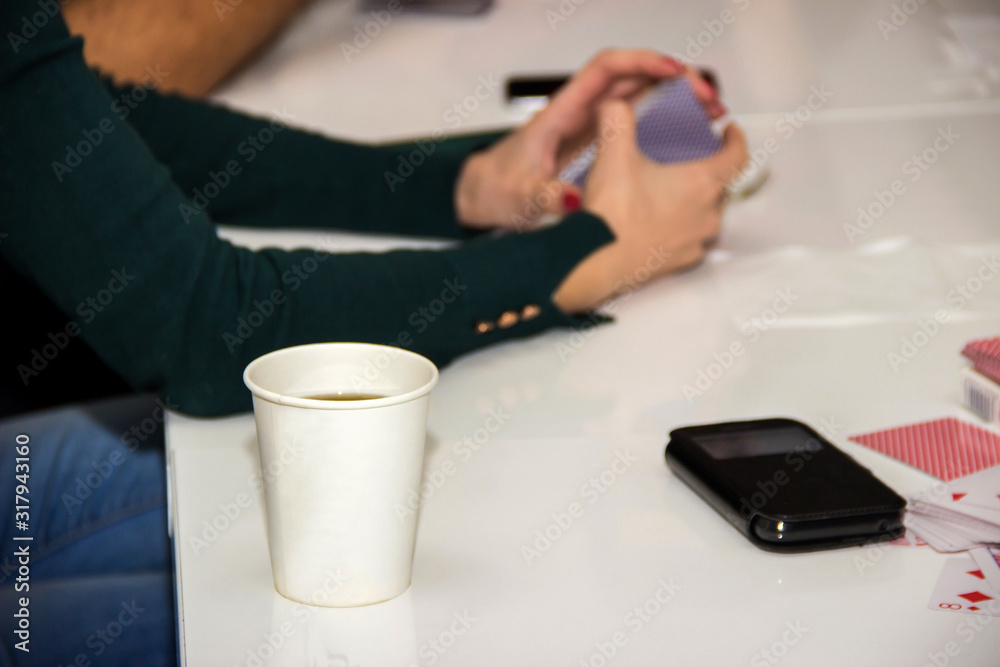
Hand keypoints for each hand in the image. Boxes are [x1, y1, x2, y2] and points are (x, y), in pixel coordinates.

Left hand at [454, 49, 725, 230]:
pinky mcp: (598, 147)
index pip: (604, 70)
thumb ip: (540, 197)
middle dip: (675, 79)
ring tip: (711, 112)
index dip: (640, 63)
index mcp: (560, 114)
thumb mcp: (515, 197)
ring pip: (641, 99)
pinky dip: (667, 123)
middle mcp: (580, 114)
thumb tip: (568, 200)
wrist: (483, 196)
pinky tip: (690, 136)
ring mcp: (591, 129)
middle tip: (709, 98)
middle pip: (634, 79)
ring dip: (677, 99)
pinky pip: (638, 123)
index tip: (672, 70)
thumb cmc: (497, 189)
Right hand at [553, 100, 747, 313]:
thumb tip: (615, 103)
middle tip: (688, 159)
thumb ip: (617, 119)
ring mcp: (695, 241)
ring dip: (694, 201)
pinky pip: (690, 240)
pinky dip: (680, 228)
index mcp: (701, 182)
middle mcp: (707, 214)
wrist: (595, 261)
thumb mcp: (613, 153)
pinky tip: (656, 222)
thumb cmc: (612, 212)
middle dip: (708, 170)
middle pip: (721, 185)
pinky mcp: (680, 262)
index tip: (728, 130)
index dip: (736, 139)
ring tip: (669, 192)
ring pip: (706, 214)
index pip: (738, 156)